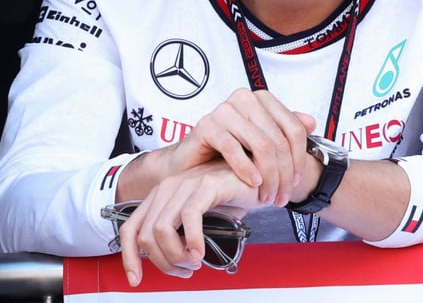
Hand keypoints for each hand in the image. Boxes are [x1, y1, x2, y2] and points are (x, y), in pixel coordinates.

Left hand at [116, 160, 256, 285]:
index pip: (131, 229)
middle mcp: (169, 187)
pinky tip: (201, 250)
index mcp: (161, 195)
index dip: (130, 258)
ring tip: (195, 261)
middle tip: (186, 269)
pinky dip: (192, 240)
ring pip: (162, 230)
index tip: (136, 278)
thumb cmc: (233, 195)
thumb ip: (180, 233)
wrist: (261, 176)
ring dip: (177, 254)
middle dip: (164, 262)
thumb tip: (172, 261)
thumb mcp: (199, 216)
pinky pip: (189, 218)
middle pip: (146, 236)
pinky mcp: (207, 185)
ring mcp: (187, 184)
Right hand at [165, 88, 315, 206]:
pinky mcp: (206, 125)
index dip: (299, 159)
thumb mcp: (261, 142)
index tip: (297, 182)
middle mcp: (245, 99)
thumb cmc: (227, 153)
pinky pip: (234, 149)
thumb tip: (312, 122)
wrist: (190, 162)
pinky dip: (246, 169)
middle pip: (279, 140)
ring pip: (261, 145)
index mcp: (262, 99)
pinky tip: (253, 183)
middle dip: (284, 173)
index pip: (294, 129)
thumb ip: (286, 131)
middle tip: (282, 196)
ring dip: (269, 176)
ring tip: (268, 196)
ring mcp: (224, 110)